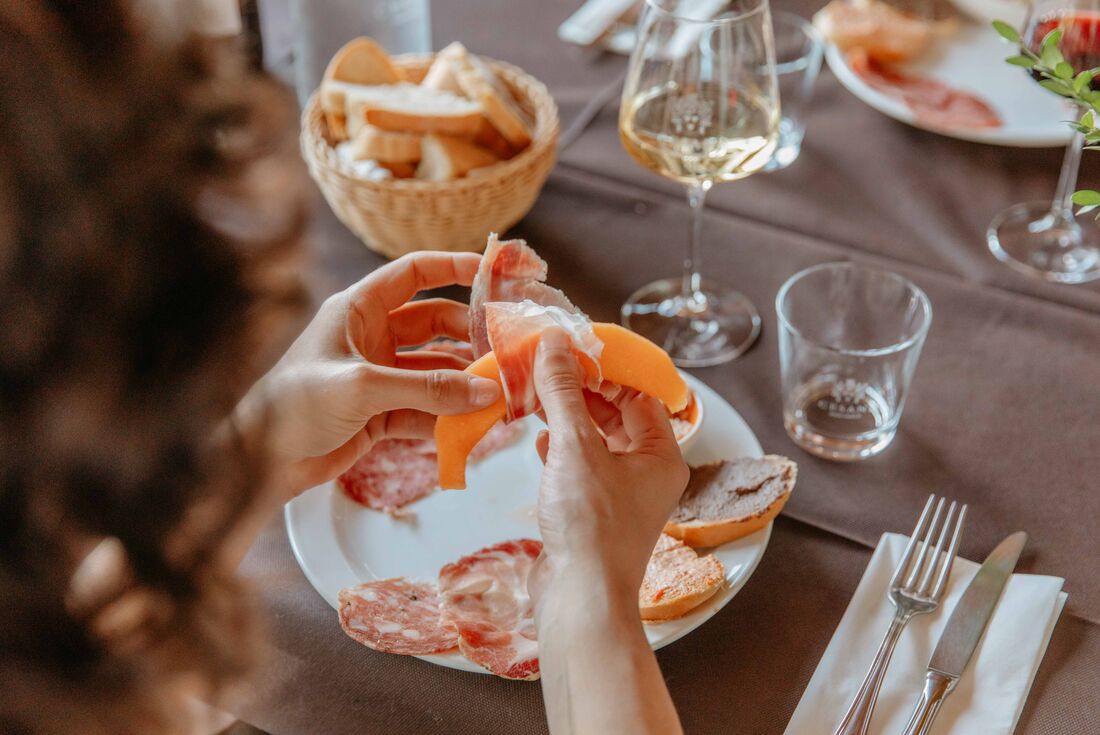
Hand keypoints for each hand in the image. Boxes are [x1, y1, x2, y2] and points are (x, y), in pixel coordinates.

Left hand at [236, 252, 500, 496]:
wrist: (259, 462)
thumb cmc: (294, 405)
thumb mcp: (363, 387)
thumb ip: (427, 388)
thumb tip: (485, 391)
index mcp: (359, 310)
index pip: (414, 273)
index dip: (453, 266)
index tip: (493, 272)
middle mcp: (371, 337)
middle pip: (435, 324)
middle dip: (470, 337)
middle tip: (505, 352)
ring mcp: (379, 376)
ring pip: (435, 371)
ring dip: (464, 383)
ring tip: (498, 397)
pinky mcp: (381, 414)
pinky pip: (426, 409)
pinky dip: (448, 418)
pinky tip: (472, 428)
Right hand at [528, 328, 688, 607]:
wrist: (580, 600)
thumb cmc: (591, 526)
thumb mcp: (575, 447)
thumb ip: (563, 392)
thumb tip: (554, 344)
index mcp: (661, 455)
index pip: (638, 395)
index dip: (606, 370)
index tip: (571, 351)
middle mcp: (647, 474)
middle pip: (616, 416)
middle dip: (580, 393)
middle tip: (546, 370)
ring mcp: (620, 496)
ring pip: (595, 442)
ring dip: (567, 420)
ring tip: (535, 398)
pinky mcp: (593, 514)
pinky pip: (580, 468)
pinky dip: (560, 450)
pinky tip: (538, 442)